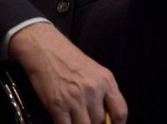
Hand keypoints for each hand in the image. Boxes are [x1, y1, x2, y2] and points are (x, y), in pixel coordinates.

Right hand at [8, 22, 127, 123]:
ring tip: (76, 119)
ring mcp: (75, 98)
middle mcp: (93, 90)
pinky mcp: (57, 105)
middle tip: (87, 119)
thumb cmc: (70, 61)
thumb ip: (104, 93)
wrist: (46, 50)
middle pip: (100, 122)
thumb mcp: (95, 72)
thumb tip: (108, 118)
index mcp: (106, 81)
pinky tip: (65, 121)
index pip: (120, 111)